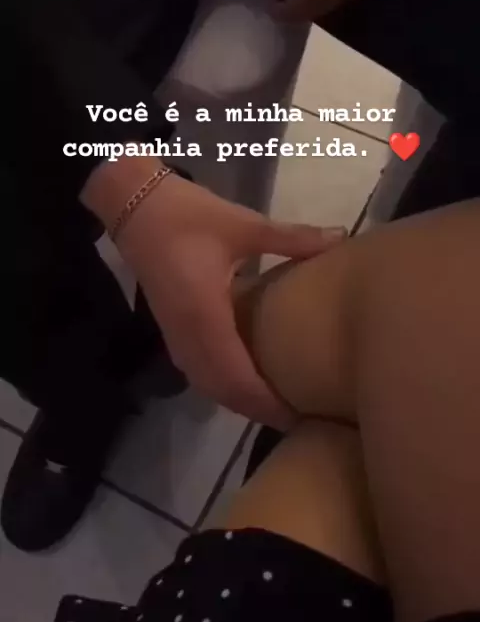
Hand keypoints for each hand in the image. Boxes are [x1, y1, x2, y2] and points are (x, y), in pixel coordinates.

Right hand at [94, 167, 345, 428]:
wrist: (134, 205)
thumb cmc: (187, 215)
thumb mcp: (242, 224)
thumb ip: (292, 238)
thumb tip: (341, 238)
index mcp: (205, 316)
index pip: (237, 377)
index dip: (266, 401)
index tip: (300, 414)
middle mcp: (187, 336)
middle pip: (222, 391)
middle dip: (257, 409)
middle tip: (299, 417)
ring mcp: (175, 335)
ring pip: (207, 384)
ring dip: (239, 399)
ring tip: (276, 405)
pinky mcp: (172, 328)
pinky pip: (198, 371)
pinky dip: (223, 384)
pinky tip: (245, 378)